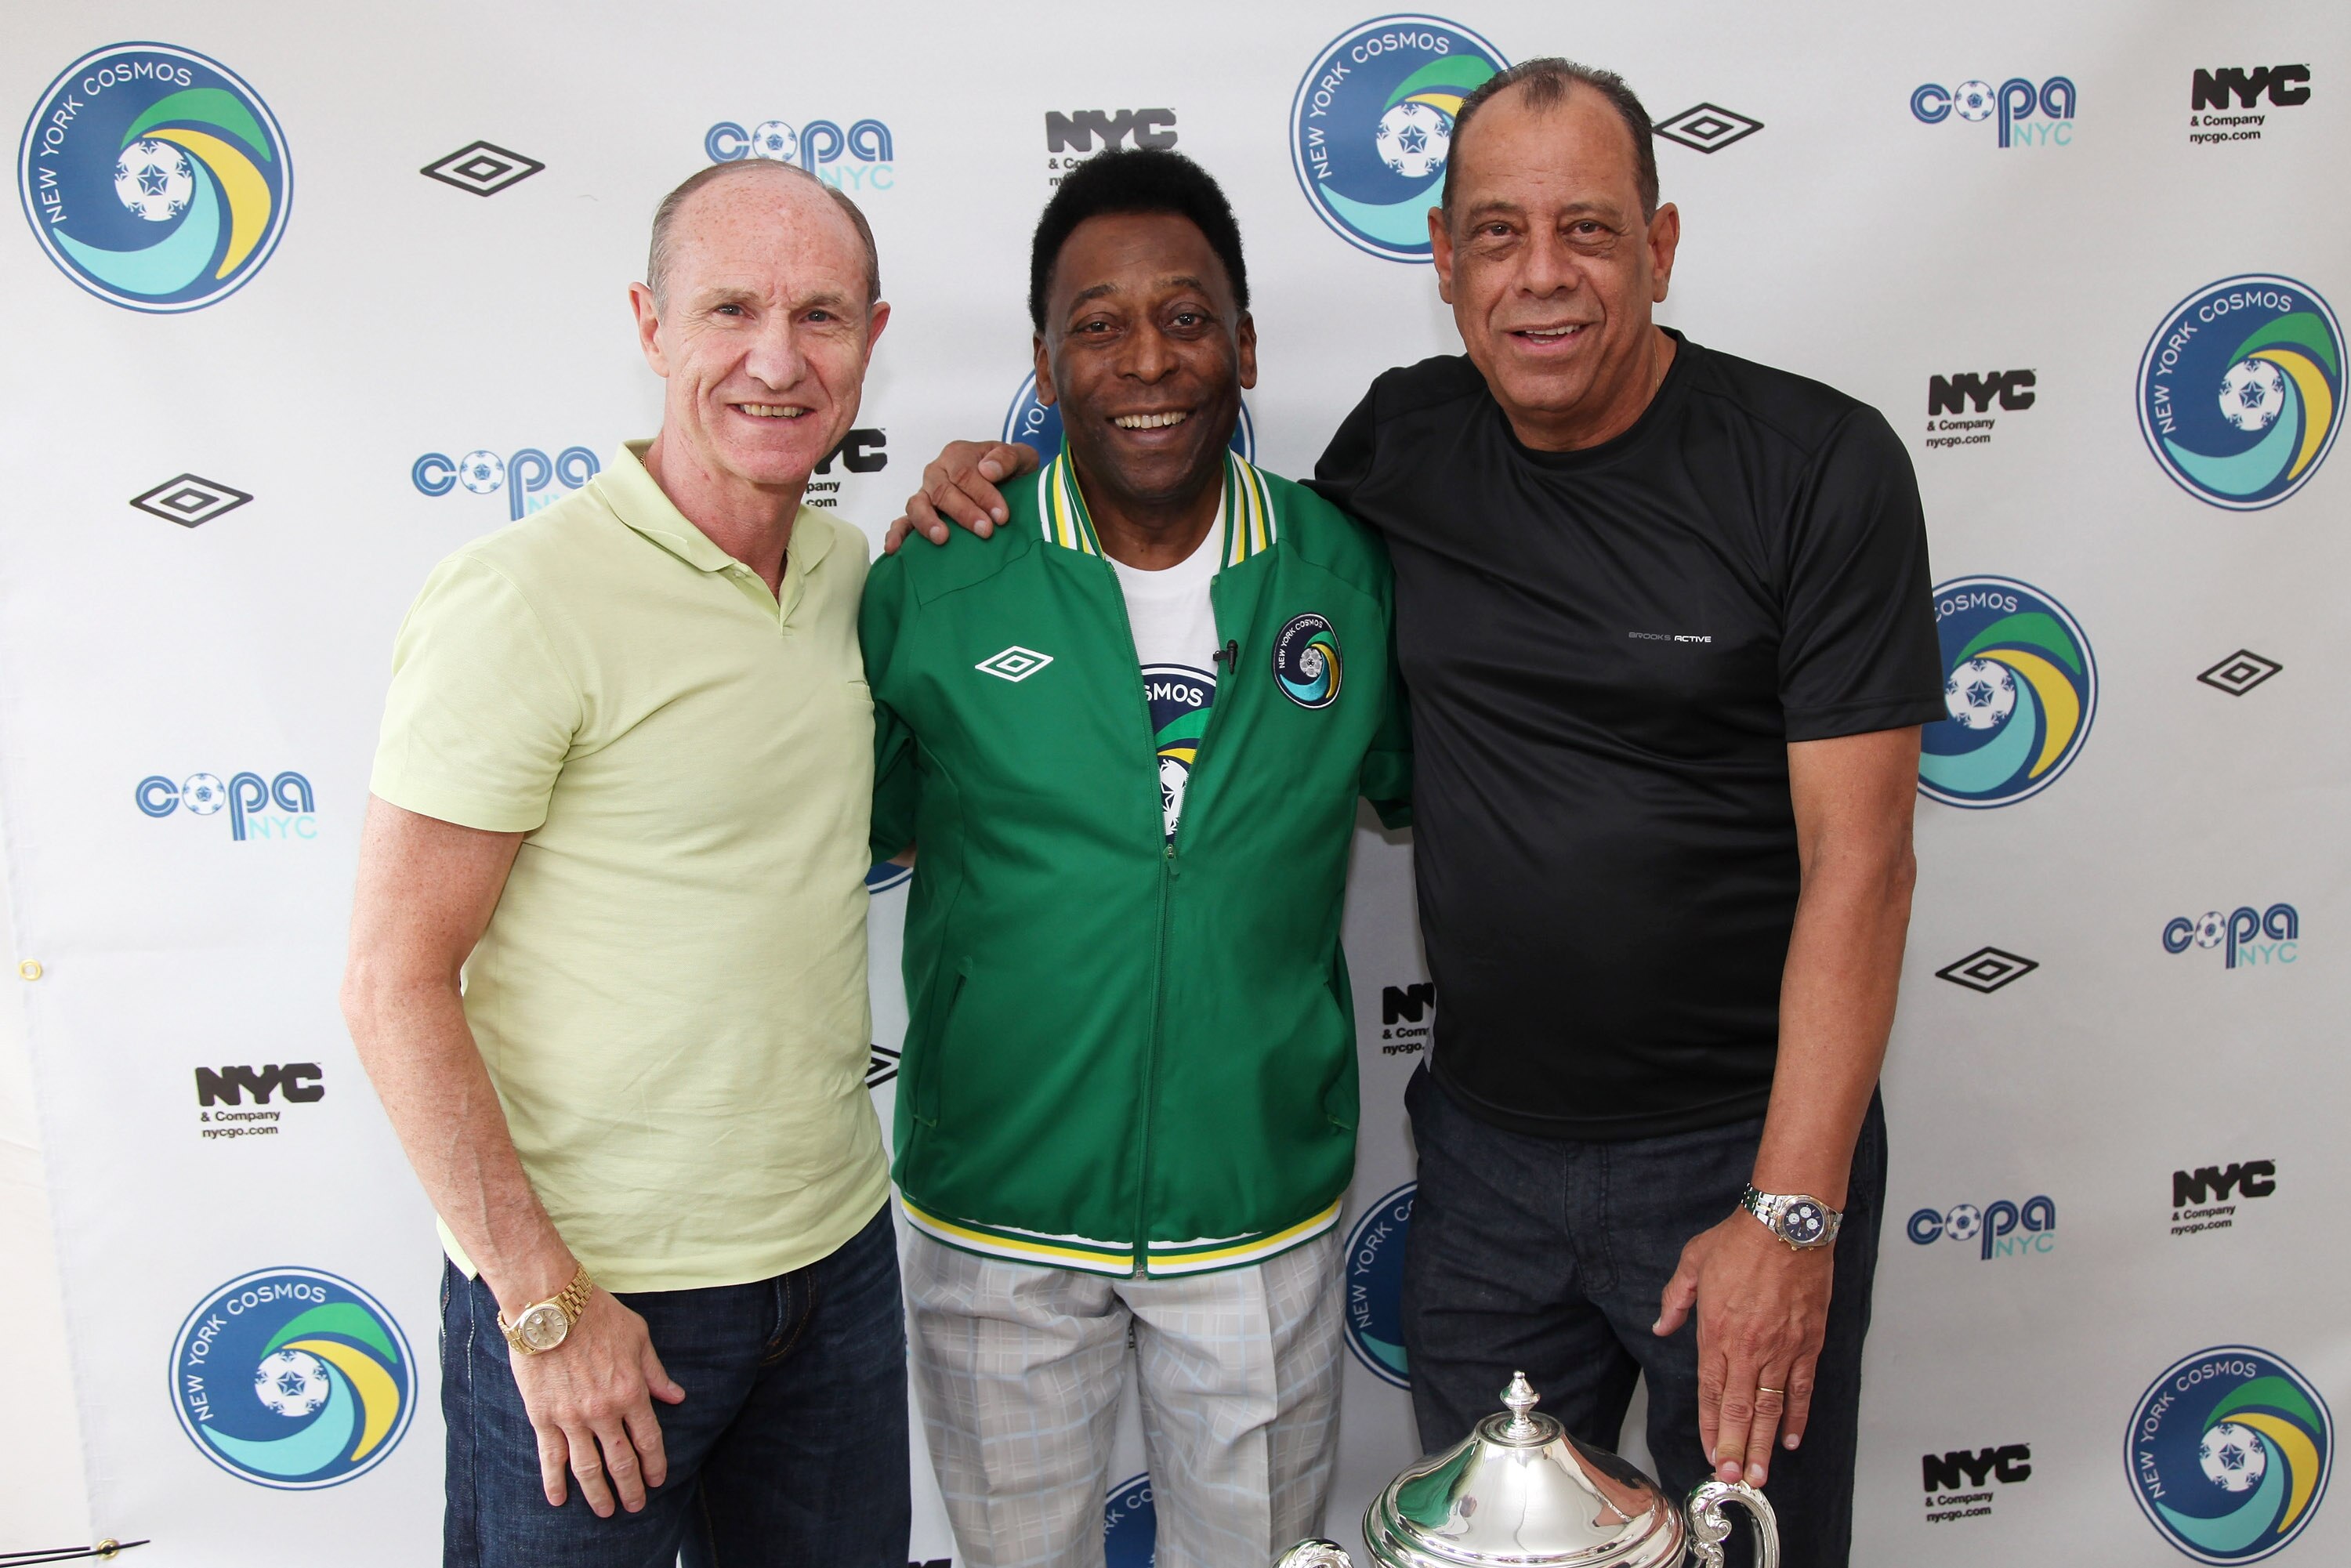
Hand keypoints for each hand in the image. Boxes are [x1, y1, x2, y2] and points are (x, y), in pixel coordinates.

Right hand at [508, 1288, 686, 1515]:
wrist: (550, 1305)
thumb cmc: (598, 1314)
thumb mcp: (638, 1337)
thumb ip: (655, 1372)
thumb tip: (676, 1397)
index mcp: (631, 1391)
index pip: (648, 1439)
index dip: (654, 1464)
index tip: (657, 1480)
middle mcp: (604, 1411)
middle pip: (621, 1462)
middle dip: (631, 1488)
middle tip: (635, 1506)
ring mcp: (571, 1417)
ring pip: (587, 1468)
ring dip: (598, 1494)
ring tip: (605, 1512)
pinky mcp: (542, 1416)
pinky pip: (550, 1457)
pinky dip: (554, 1482)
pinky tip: (559, 1500)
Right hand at [883, 440, 1039, 551]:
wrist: (1007, 482)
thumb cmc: (1009, 471)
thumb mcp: (1019, 457)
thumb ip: (1007, 458)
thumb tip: (987, 471)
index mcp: (957, 455)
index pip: (965, 474)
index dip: (983, 494)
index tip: (1002, 516)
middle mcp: (936, 473)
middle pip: (943, 491)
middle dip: (964, 512)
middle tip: (985, 531)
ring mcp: (925, 494)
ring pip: (917, 505)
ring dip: (928, 522)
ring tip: (943, 538)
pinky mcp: (919, 515)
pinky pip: (903, 522)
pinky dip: (896, 534)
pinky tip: (894, 549)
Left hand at [1653, 1210, 1831, 1488]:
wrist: (1787, 1224)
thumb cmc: (1741, 1239)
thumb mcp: (1693, 1263)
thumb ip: (1676, 1300)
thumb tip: (1661, 1325)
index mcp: (1716, 1331)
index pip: (1710, 1391)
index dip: (1709, 1426)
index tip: (1710, 1453)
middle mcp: (1748, 1347)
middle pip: (1740, 1409)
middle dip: (1735, 1448)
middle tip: (1733, 1478)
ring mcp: (1782, 1348)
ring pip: (1772, 1407)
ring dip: (1766, 1444)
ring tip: (1761, 1473)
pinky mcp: (1809, 1342)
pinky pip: (1803, 1388)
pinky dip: (1799, 1416)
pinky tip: (1793, 1438)